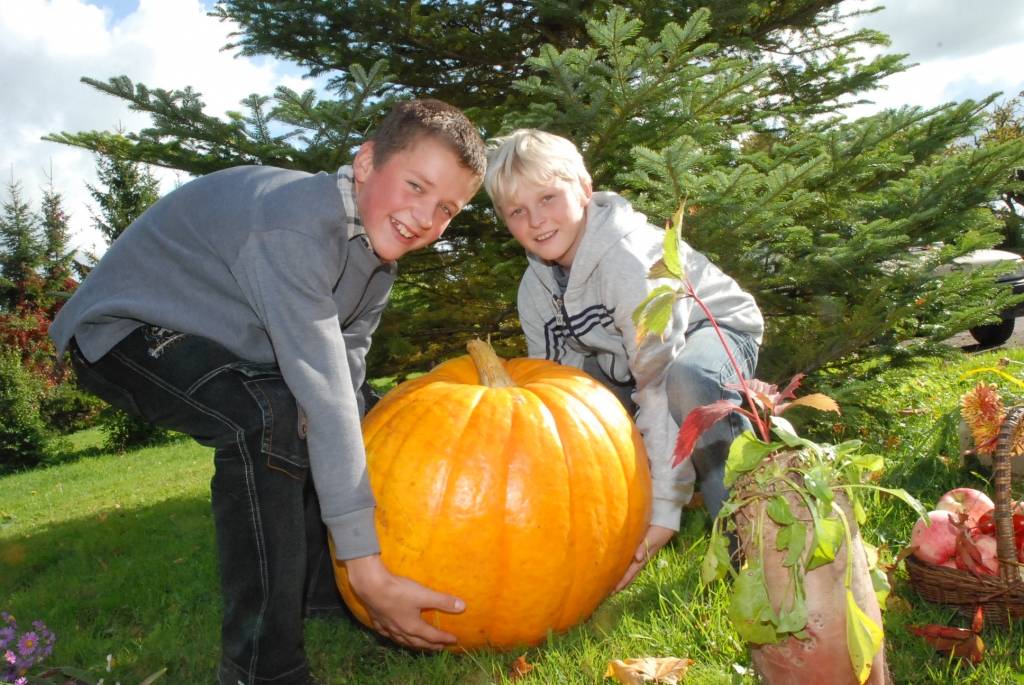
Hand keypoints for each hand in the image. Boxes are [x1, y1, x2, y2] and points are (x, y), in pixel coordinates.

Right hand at [344, 554, 464, 649]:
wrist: (371, 586)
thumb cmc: (398, 591)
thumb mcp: (424, 595)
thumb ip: (443, 601)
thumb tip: (463, 606)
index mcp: (413, 627)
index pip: (432, 636)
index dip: (444, 638)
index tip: (454, 640)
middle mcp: (400, 630)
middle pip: (418, 642)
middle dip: (430, 645)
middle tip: (440, 647)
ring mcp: (387, 627)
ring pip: (402, 640)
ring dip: (413, 644)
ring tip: (419, 645)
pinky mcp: (377, 620)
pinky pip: (387, 633)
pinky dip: (394, 637)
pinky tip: (393, 634)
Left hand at [614, 525, 675, 591]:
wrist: (666, 522)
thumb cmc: (659, 530)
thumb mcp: (652, 538)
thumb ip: (644, 547)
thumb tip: (637, 558)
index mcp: (643, 558)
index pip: (631, 572)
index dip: (623, 581)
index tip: (614, 590)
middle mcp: (641, 558)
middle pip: (630, 574)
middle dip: (621, 583)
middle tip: (610, 593)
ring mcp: (641, 554)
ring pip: (630, 569)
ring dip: (623, 577)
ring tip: (614, 584)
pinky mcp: (639, 548)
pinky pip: (630, 561)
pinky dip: (625, 567)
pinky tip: (620, 567)